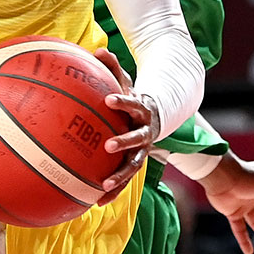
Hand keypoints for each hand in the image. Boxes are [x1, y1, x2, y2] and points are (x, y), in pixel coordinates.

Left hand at [95, 48, 158, 204]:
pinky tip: (96, 202)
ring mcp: (142, 150)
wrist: (156, 117)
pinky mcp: (135, 164)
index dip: (122, 102)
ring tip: (103, 186)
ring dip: (119, 176)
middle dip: (124, 142)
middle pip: (137, 139)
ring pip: (133, 166)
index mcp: (141, 109)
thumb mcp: (125, 81)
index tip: (109, 100)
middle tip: (108, 145)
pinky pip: (125, 179)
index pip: (132, 103)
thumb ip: (112, 68)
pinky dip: (113, 190)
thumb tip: (97, 50)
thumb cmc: (132, 97)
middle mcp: (145, 132)